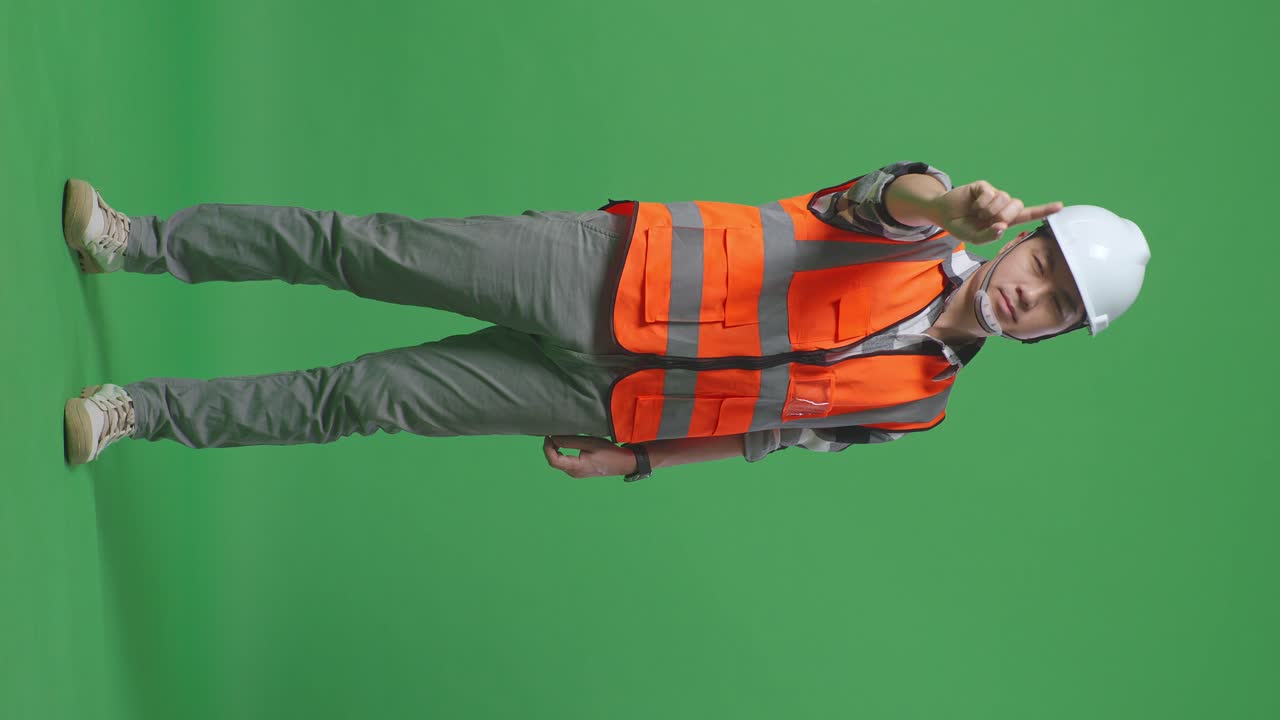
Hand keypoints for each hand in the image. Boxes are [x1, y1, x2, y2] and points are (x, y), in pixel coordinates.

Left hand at [542, 435, 638, 478]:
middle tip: (550, 434)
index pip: (553, 460)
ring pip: (558, 463)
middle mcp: (574, 473)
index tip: (548, 435)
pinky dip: (560, 453)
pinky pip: (564, 463)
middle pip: (554, 462)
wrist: (623, 463)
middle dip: (549, 448)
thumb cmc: (608, 452)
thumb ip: (570, 441)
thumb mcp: (589, 443)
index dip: (547, 448)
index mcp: (576, 467)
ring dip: (554, 450)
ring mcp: (576, 474)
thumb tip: (553, 438)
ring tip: (556, 437)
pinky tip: (563, 444)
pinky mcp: (579, 471)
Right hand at [929, 180, 1062, 244]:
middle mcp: (1002, 206)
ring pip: (1004, 199)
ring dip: (989, 210)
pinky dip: (981, 203)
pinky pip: (990, 194)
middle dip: (1004, 215)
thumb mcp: (974, 238)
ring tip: (978, 214)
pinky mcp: (983, 187)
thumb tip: (1002, 227)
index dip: (1044, 210)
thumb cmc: (961, 226)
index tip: (1060, 206)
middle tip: (988, 221)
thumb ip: (989, 236)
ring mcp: (994, 195)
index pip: (1028, 214)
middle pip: (1017, 206)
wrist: (943, 214)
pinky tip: (974, 205)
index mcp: (1004, 220)